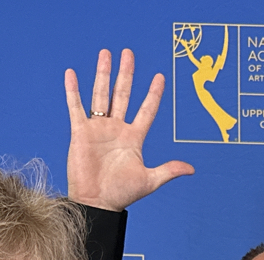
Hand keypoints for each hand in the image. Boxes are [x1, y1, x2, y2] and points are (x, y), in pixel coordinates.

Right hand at [63, 49, 194, 210]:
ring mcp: (98, 128)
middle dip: (126, 73)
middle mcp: (116, 128)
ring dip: (103, 74)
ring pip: (101, 94)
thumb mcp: (149, 180)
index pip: (147, 109)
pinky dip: (73, 91)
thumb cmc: (122, 194)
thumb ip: (169, 170)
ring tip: (105, 54)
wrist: (97, 202)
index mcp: (134, 137)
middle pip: (122, 94)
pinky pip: (76, 107)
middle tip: (128, 53)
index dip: (153, 94)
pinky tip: (72, 73)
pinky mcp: (81, 132)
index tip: (160, 77)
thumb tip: (191, 169)